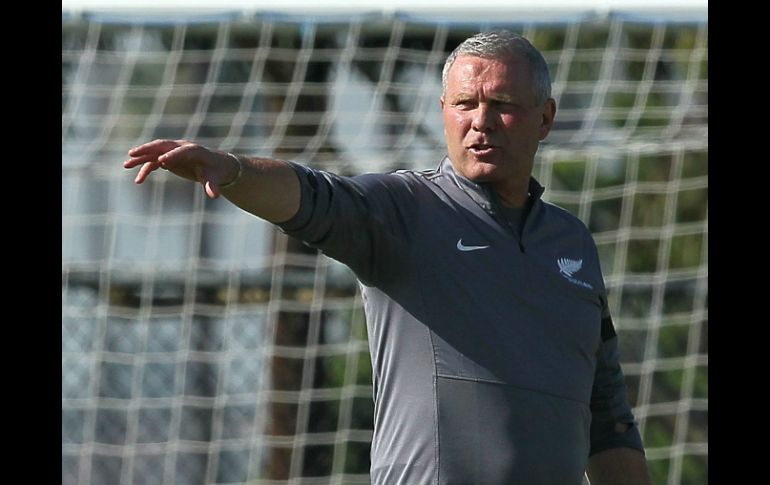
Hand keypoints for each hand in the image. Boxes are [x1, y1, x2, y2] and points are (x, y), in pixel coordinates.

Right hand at [123, 139, 237, 198]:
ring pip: (154, 153)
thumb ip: (213, 186)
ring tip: (125, 165)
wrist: (215, 166)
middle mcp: (181, 148)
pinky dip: (146, 170)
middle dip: (147, 149)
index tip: (162, 162)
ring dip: (140, 158)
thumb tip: (214, 196)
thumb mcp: (215, 179)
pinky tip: (138, 181)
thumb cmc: (215, 172)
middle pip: (162, 146)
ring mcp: (173, 153)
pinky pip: (154, 163)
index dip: (173, 155)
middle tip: (132, 153)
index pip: (182, 151)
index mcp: (194, 151)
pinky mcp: (168, 159)